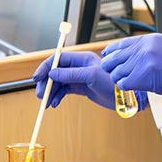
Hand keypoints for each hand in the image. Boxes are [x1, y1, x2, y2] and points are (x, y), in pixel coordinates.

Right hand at [32, 50, 146, 110]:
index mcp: (82, 58)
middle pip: (55, 72)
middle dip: (46, 83)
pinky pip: (64, 91)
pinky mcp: (81, 88)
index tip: (37, 77)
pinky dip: (57, 97)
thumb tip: (53, 73)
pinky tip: (55, 103)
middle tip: (40, 95)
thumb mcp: (91, 77)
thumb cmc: (113, 83)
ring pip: (58, 83)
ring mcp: (79, 77)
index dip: (46, 67)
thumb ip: (71, 74)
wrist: (125, 97)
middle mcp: (79, 66)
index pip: (58, 59)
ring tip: (46, 103)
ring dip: (50, 92)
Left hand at [100, 33, 161, 104]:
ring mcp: (143, 62)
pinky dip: (125, 88)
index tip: (109, 60)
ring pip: (116, 72)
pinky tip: (133, 88)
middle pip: (114, 58)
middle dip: (111, 68)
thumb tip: (130, 58)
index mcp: (150, 39)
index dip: (111, 54)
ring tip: (129, 83)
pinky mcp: (143, 77)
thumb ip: (147, 50)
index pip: (119, 44)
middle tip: (116, 75)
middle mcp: (144, 48)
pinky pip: (123, 84)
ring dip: (120, 80)